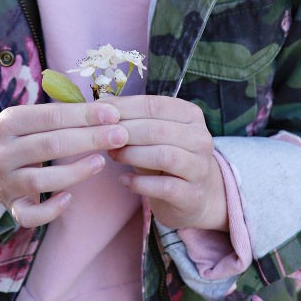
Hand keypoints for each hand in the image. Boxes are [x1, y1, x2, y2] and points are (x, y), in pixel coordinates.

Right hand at [0, 101, 129, 228]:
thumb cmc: (20, 134)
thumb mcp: (29, 117)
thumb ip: (60, 114)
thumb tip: (106, 111)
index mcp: (8, 121)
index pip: (50, 116)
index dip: (83, 114)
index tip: (113, 113)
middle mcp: (4, 151)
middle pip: (50, 145)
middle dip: (89, 138)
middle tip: (121, 135)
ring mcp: (6, 181)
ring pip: (42, 180)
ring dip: (76, 172)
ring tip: (102, 161)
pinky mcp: (11, 207)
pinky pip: (30, 215)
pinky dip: (50, 210)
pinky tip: (69, 198)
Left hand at [109, 96, 227, 231]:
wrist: (194, 196)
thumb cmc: (167, 157)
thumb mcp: (155, 136)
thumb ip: (134, 123)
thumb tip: (101, 111)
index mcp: (191, 115)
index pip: (155, 105)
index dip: (125, 107)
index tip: (100, 111)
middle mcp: (200, 138)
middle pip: (157, 130)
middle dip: (125, 132)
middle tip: (102, 137)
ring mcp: (199, 167)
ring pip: (163, 156)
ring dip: (132, 155)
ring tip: (113, 155)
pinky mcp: (193, 195)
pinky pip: (163, 187)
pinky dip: (140, 183)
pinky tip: (124, 180)